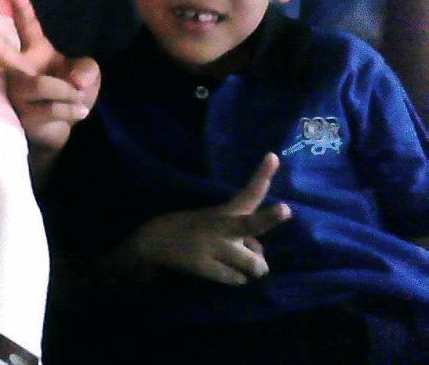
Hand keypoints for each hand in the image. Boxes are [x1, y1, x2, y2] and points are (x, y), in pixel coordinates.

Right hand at [0, 0, 99, 152]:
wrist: (62, 126)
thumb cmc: (69, 89)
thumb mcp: (86, 73)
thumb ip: (87, 69)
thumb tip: (78, 82)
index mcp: (34, 50)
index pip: (27, 25)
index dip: (22, 6)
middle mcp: (20, 69)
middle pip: (3, 54)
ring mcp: (18, 93)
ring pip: (39, 85)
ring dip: (66, 92)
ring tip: (79, 98)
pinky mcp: (22, 116)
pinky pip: (49, 108)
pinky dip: (71, 109)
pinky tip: (80, 111)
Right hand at [129, 153, 290, 285]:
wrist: (151, 244)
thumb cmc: (187, 229)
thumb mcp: (212, 222)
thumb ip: (238, 234)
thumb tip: (258, 252)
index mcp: (222, 212)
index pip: (247, 193)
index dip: (262, 175)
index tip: (273, 156)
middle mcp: (219, 228)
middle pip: (250, 224)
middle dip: (269, 217)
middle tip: (285, 209)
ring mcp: (211, 248)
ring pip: (254, 264)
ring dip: (252, 267)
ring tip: (238, 263)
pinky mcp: (203, 268)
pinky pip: (237, 279)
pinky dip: (235, 278)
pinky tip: (221, 270)